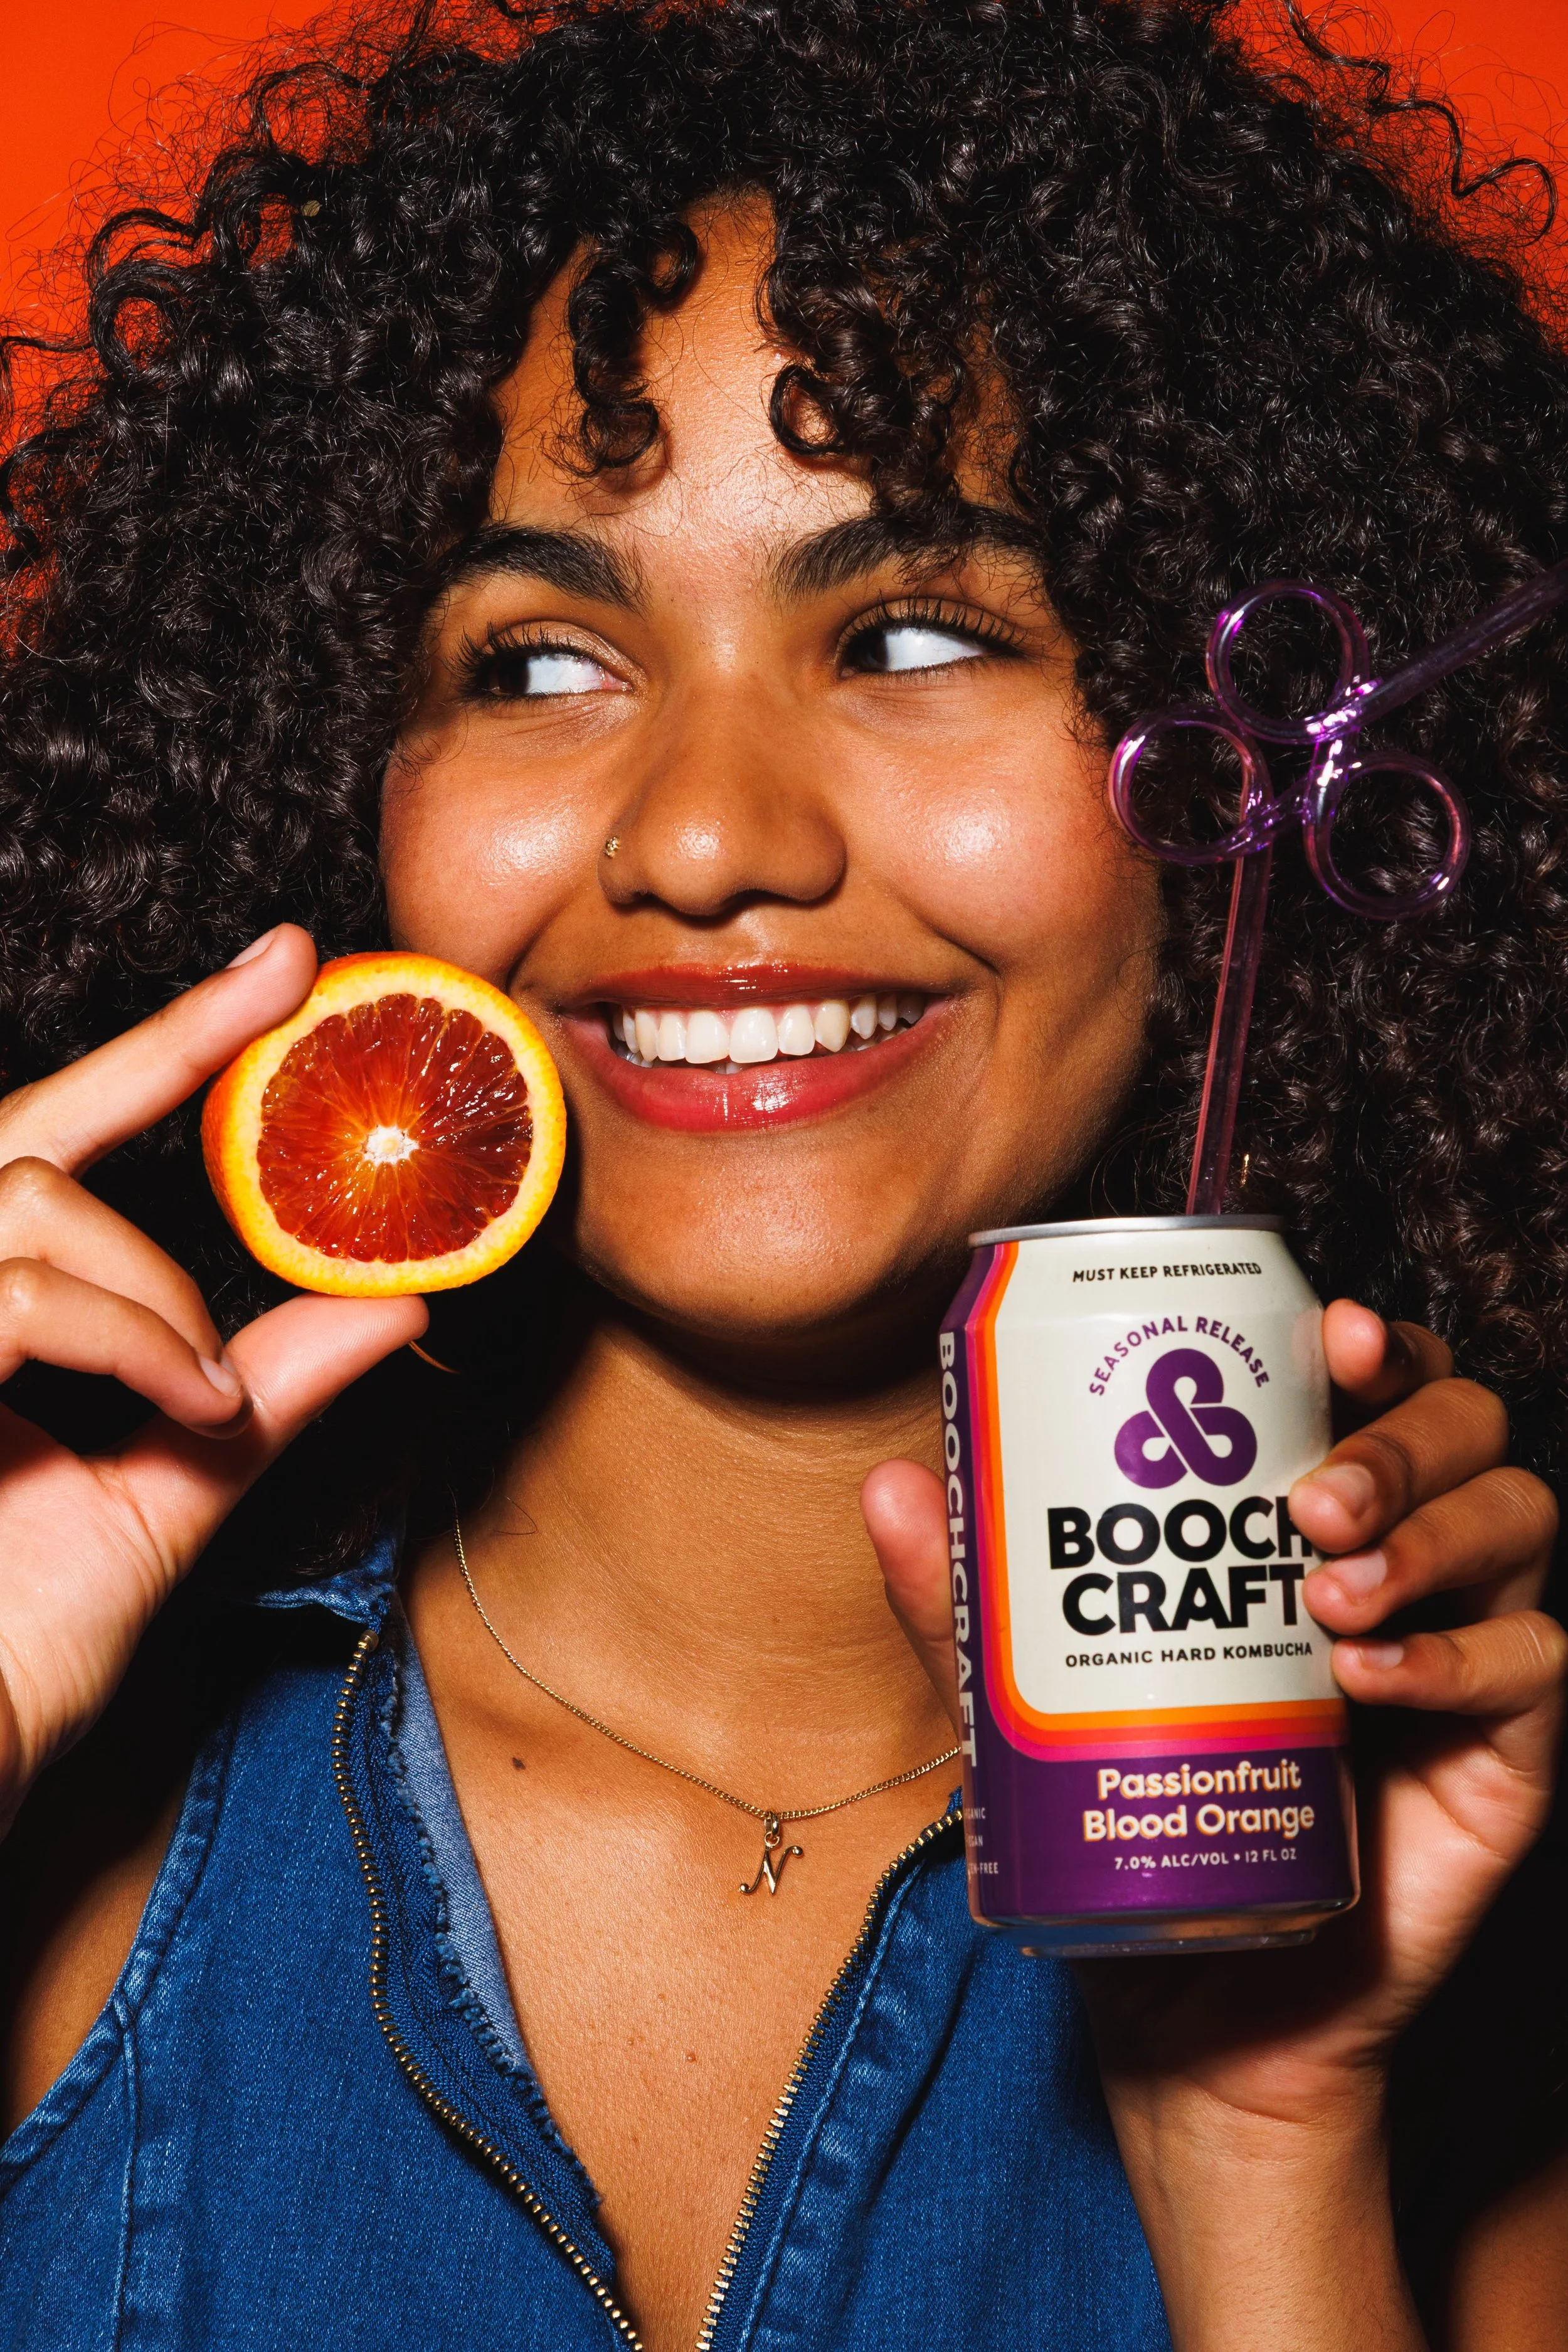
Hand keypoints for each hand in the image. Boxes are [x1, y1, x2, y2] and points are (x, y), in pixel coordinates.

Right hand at [0, 926, 426, 1830]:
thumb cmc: (12, 1648)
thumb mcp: (167, 1495)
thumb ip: (264, 1393)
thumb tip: (396, 1303)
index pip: (55, 1145)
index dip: (161, 1049)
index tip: (277, 965)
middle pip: (28, 1127)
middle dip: (166, 1047)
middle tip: (286, 983)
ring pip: (33, 1197)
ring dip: (152, 1286)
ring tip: (207, 1392)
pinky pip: (16, 1290)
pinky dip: (124, 1338)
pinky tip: (182, 1409)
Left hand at [863, 1302, 1564, 2347]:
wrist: (1193, 2002)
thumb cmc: (1129, 1817)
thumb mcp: (1030, 1703)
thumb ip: (966, 1605)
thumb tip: (891, 1485)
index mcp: (1307, 1515)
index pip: (1377, 1381)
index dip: (1372, 1339)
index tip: (1332, 1328)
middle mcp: (1404, 1558)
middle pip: (1470, 1425)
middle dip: (1398, 1434)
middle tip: (1306, 1498)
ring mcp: (1465, 1648)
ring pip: (1520, 1517)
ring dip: (1432, 1529)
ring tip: (1327, 1587)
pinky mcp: (1507, 1749)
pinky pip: (1534, 1663)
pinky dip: (1455, 1656)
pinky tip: (1366, 1679)